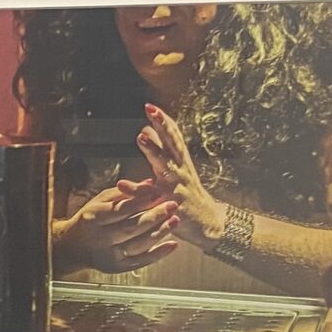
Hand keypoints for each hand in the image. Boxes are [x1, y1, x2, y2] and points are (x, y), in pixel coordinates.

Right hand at [52, 179, 177, 270]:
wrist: (73, 247)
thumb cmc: (90, 220)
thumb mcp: (100, 201)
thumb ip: (124, 193)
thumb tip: (149, 182)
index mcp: (93, 217)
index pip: (121, 209)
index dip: (142, 201)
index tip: (159, 193)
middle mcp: (99, 238)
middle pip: (132, 227)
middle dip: (155, 216)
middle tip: (172, 206)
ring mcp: (108, 255)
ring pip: (139, 244)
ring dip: (160, 232)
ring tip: (175, 221)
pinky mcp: (116, 267)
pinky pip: (141, 261)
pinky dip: (158, 253)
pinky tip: (173, 244)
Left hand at [136, 105, 230, 245]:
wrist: (208, 224)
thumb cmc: (188, 195)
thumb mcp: (177, 170)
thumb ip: (162, 151)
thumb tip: (146, 129)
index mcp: (181, 161)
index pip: (174, 136)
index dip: (164, 121)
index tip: (151, 106)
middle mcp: (181, 169)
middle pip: (173, 143)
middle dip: (163, 125)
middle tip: (150, 110)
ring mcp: (178, 186)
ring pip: (166, 165)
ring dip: (154, 150)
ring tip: (141, 137)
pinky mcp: (172, 203)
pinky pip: (152, 196)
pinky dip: (137, 190)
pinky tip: (122, 183)